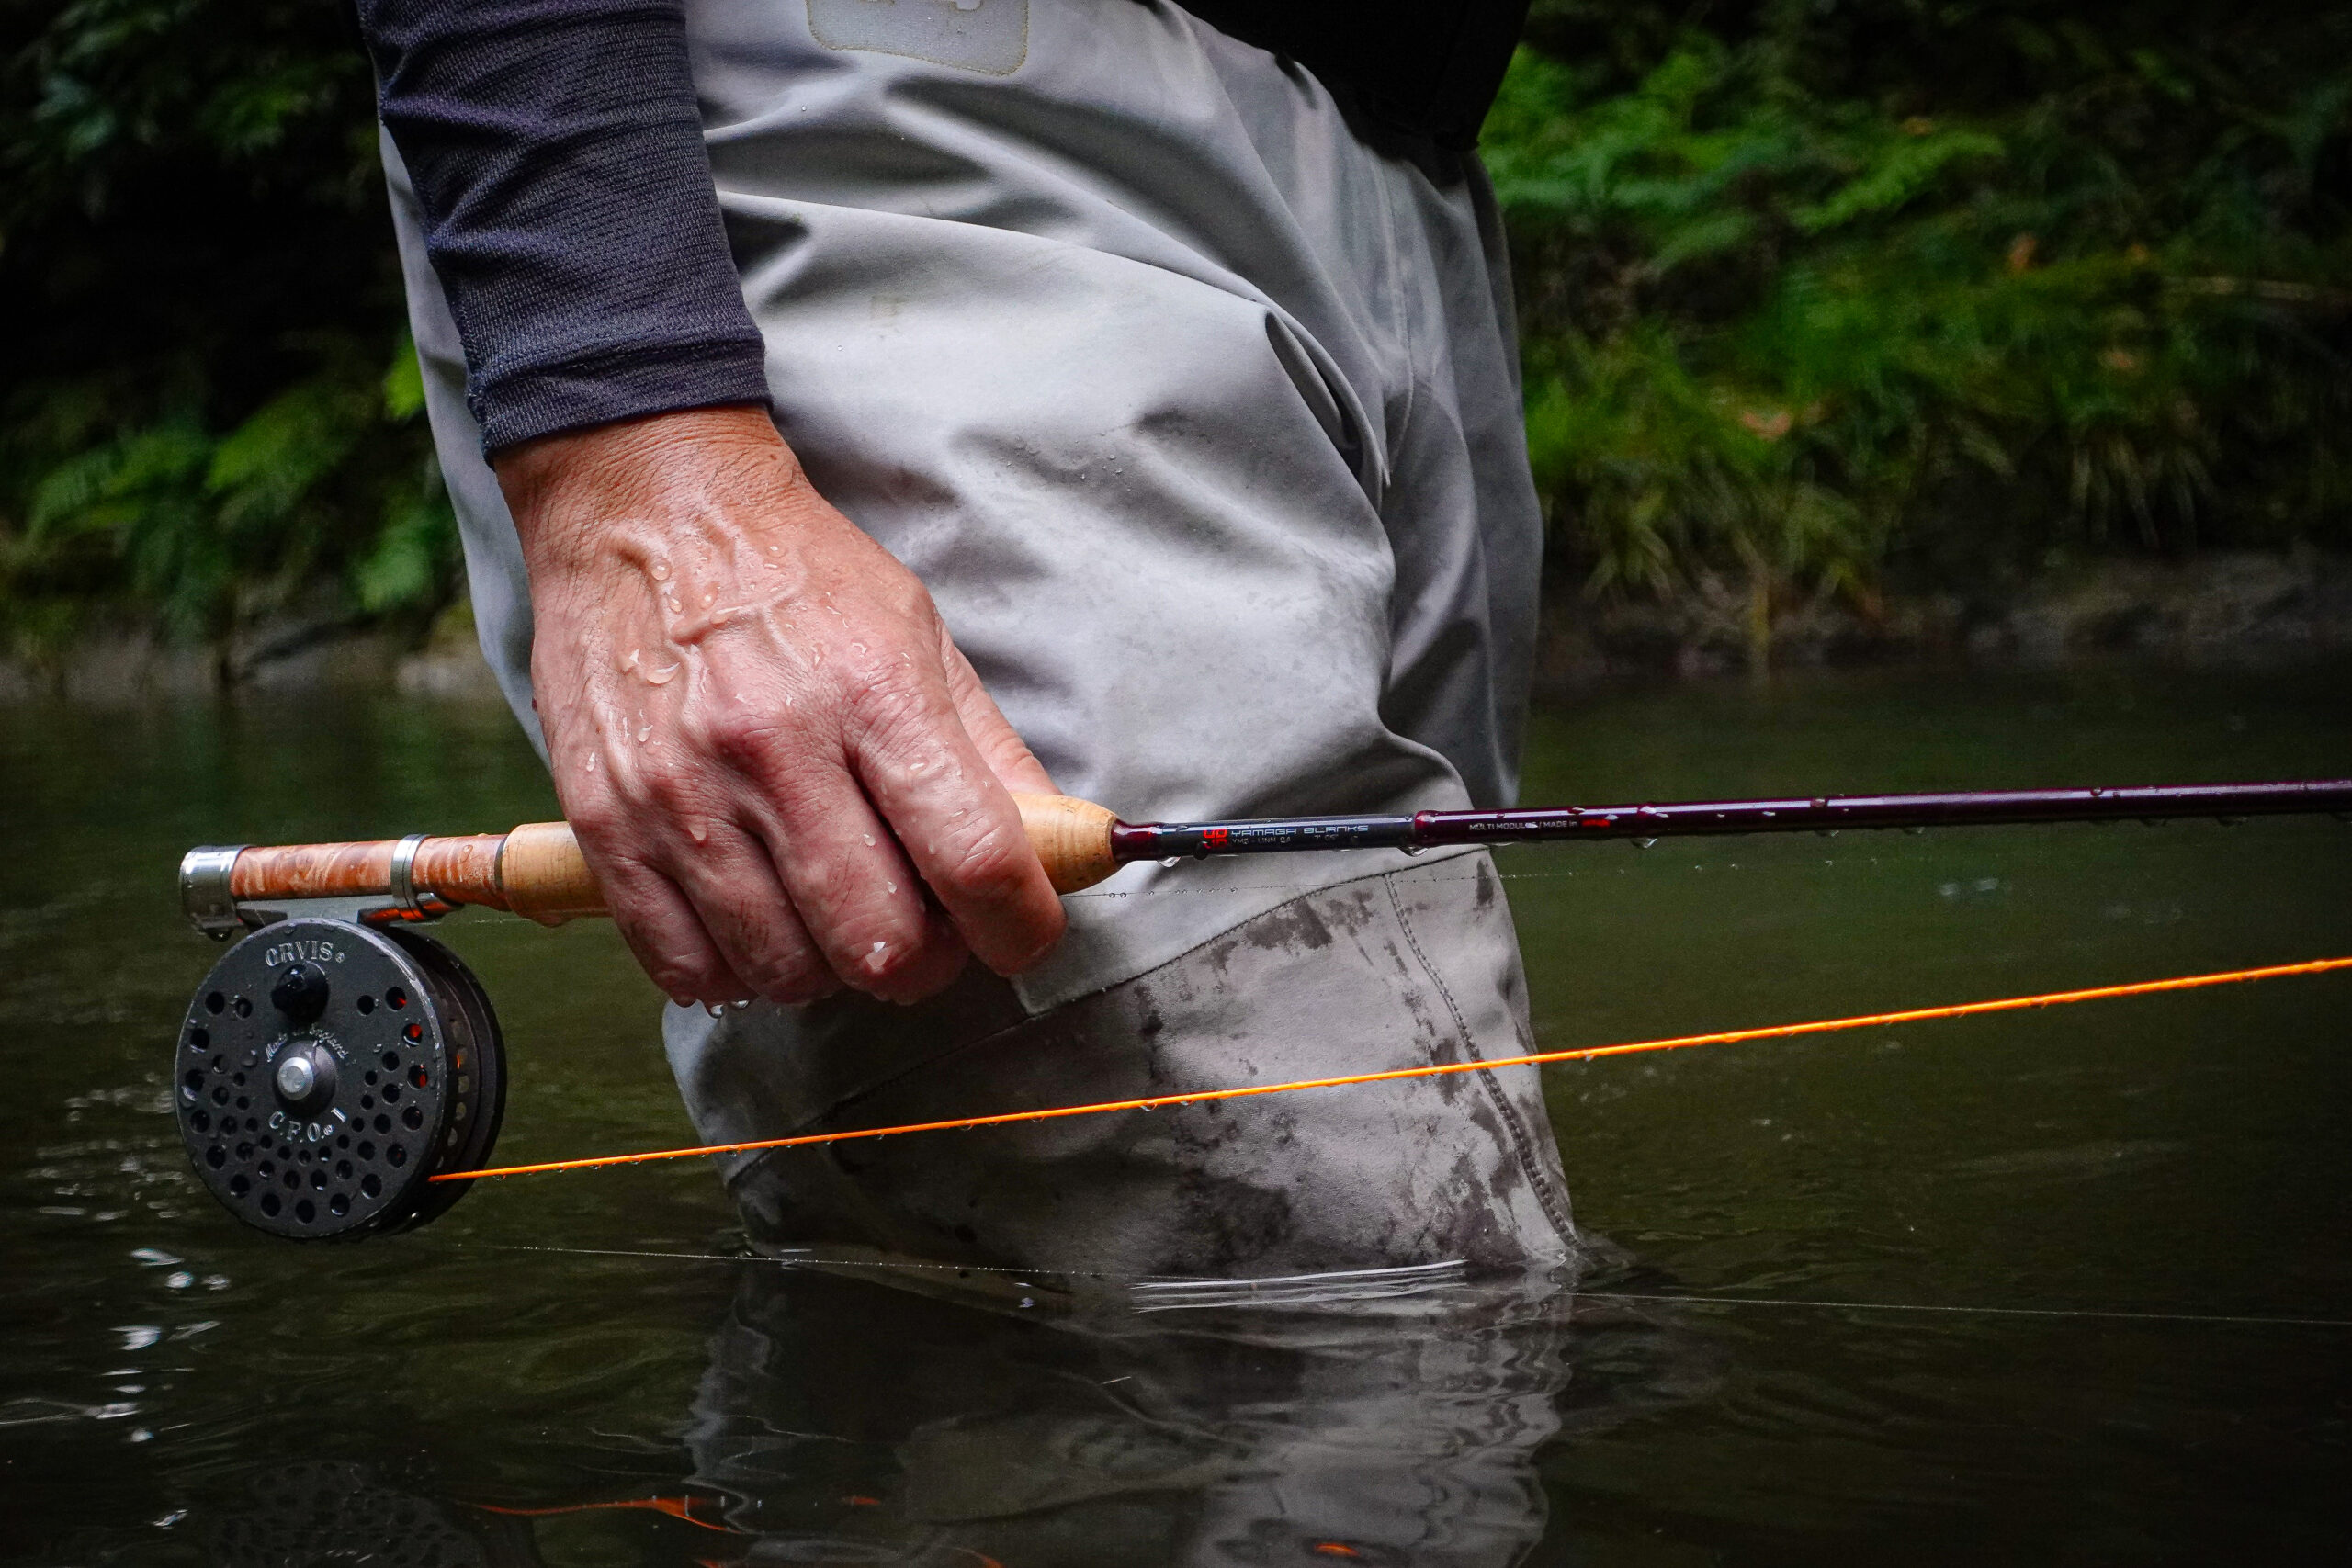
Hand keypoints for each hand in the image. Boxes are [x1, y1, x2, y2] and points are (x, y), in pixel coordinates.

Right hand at [495, 405, 1065, 1006]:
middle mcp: (776, 750)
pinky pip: (686, 967)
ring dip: (829, 969)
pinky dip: (735, 972)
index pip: (976, 861)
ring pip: (786, 969)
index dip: (1019, 928)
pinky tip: (755, 923)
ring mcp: (683, 794)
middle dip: (925, 963)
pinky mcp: (608, 823)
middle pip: (881, 940)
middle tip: (923, 932)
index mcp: (874, 695)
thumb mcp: (918, 634)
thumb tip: (1056, 849)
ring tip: (831, 917)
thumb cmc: (793, 574)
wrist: (646, 511)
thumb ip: (988, 751)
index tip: (1021, 936)